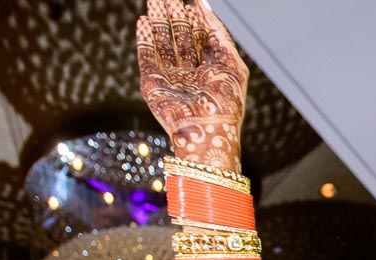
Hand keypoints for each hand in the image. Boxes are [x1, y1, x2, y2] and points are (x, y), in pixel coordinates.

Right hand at [136, 0, 247, 168]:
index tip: (188, 2)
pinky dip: (144, 39)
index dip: (194, 20)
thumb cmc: (226, 102)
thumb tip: (202, 4)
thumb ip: (219, 32)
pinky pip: (146, 57)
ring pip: (162, 43)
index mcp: (211, 70)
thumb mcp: (231, 62)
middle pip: (178, 37)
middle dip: (172, 16)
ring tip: (154, 2)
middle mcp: (190, 73)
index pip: (199, 38)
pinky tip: (143, 22)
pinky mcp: (153, 84)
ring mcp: (170, 78)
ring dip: (157, 22)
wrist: (207, 131)